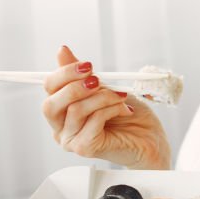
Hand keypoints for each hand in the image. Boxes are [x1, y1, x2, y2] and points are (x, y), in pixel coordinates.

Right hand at [41, 45, 170, 168]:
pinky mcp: (84, 148)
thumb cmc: (127, 114)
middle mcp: (60, 127)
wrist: (149, 138)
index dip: (65, 72)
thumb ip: (82, 74)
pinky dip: (111, 109)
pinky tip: (124, 110)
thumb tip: (62, 51)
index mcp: (61, 110)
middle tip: (97, 79)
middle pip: (51, 103)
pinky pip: (93, 121)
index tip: (87, 64)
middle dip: (75, 86)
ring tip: (121, 96)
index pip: (49, 87)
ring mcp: (70, 140)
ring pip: (76, 110)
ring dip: (102, 97)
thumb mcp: (105, 88)